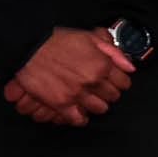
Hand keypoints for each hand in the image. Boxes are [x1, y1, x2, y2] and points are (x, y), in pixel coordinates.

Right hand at [0, 25, 136, 125]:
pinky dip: (80, 118)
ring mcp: (77, 93)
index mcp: (101, 64)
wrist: (28, 46)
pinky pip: (78, 119)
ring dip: (95, 104)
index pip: (124, 82)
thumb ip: (112, 52)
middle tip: (98, 89)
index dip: (118, 81)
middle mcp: (92, 81)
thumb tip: (129, 67)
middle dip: (107, 92)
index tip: (112, 81)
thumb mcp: (88, 37)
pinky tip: (78, 112)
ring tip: (88, 98)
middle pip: (113, 97)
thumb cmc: (55, 40)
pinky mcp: (61, 103)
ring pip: (99, 109)